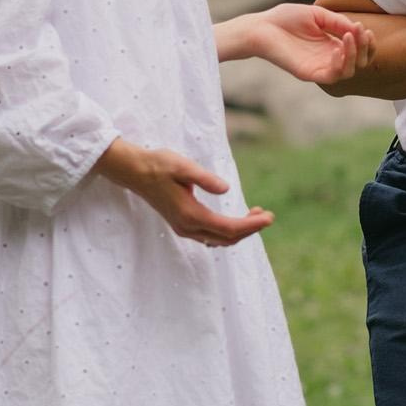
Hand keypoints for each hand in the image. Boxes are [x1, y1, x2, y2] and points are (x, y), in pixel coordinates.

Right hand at [96, 139, 272, 246]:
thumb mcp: (183, 167)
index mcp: (191, 215)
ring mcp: (184, 229)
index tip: (269, 218)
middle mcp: (188, 227)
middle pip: (227, 238)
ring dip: (239, 231)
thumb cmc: (160, 165)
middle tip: (268, 216)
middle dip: (250, 229)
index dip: (252, 225)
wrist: (135, 172)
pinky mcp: (182, 225)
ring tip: (256, 215)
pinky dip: (227, 232)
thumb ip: (204, 178)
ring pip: (219, 240)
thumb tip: (226, 189)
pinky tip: (235, 221)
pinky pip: (210, 237)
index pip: (229, 228)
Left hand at [248, 2, 374, 84]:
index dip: (367, 43)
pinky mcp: (309, 73)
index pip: (359, 51)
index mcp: (332, 44)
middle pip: (359, 62)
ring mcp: (319, 66)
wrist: (262, 27)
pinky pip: (332, 76)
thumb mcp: (318, 15)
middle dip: (365, 48)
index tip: (364, 28)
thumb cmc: (286, 18)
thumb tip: (357, 29)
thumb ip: (338, 22)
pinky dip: (340, 64)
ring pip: (349, 72)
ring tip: (350, 37)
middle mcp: (329, 58)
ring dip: (355, 55)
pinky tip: (338, 48)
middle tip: (360, 32)